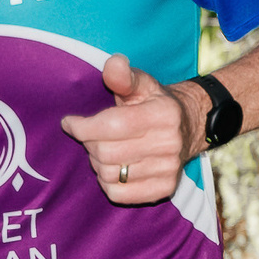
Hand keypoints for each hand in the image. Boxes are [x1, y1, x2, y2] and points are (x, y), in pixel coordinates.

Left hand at [60, 55, 200, 204]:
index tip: (70, 123)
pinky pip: (119, 195)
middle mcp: (169, 143)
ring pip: (109, 175)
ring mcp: (169, 168)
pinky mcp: (165, 188)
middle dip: (89, 144)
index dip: (83, 126)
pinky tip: (113, 169)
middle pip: (106, 153)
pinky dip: (107, 183)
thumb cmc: (154, 103)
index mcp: (163, 113)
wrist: (189, 126)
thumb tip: (113, 63)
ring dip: (97, 163)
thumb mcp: (142, 84)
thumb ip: (124, 77)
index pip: (112, 125)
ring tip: (103, 150)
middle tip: (90, 136)